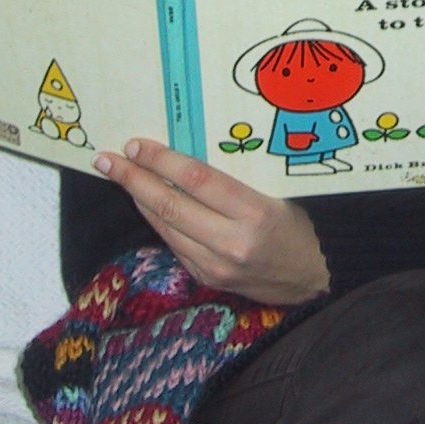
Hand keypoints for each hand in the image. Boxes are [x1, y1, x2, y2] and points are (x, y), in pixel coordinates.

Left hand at [93, 139, 329, 303]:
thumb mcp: (279, 192)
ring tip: (119, 176)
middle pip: (170, 205)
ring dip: (138, 199)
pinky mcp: (207, 278)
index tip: (136, 145)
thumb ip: (237, 178)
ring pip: (165, 226)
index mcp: (256, 213)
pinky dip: (158, 220)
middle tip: (107, 159)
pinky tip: (146, 203)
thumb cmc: (302, 224)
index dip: (161, 161)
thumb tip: (188, 153)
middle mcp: (231, 243)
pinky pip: (174, 243)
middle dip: (134, 179)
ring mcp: (216, 265)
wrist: (316, 278)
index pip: (197, 180)